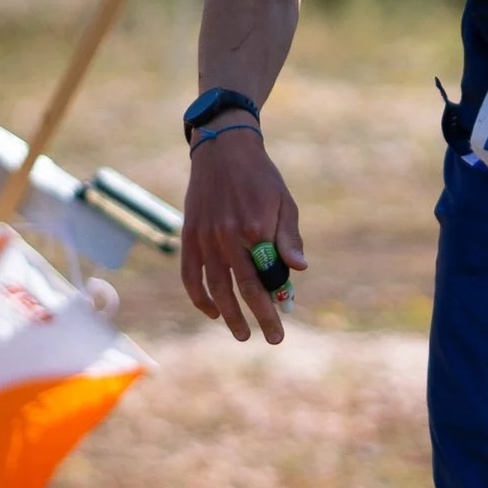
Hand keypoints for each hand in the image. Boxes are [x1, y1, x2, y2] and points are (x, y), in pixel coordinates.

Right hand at [180, 124, 307, 343]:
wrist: (222, 149)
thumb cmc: (260, 177)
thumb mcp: (283, 202)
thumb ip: (289, 237)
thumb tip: (299, 269)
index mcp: (256, 229)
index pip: (268, 277)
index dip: (276, 302)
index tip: (284, 321)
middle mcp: (228, 237)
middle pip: (243, 289)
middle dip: (258, 318)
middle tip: (272, 338)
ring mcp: (205, 238)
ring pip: (216, 287)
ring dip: (229, 315)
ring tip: (240, 334)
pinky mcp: (189, 236)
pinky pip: (191, 275)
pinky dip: (200, 297)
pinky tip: (213, 312)